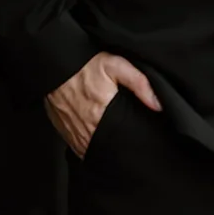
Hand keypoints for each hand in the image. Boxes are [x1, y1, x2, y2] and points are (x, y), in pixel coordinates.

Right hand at [45, 50, 160, 157]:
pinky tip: (96, 141)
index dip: (132, 141)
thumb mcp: (116, 65)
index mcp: (100, 113)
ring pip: (92, 150)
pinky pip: (78, 147)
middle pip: (107, 146)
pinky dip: (87, 146)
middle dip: (119, 147)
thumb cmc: (85, 64)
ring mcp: (73, 131)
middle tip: (128, 141)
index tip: (139, 139)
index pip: (121, 137)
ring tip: (114, 145)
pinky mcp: (63, 130)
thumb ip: (140, 84)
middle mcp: (86, 127)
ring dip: (102, 148)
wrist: (55, 64)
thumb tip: (158, 104)